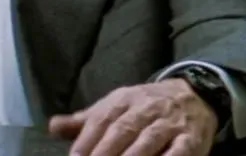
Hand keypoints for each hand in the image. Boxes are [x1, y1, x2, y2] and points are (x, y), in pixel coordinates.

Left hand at [48, 79, 217, 155]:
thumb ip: (85, 121)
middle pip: (122, 130)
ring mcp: (169, 124)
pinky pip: (179, 152)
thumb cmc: (144, 108)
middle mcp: (145, 109)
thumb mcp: (114, 107)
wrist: (192, 95)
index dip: (87, 140)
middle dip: (105, 152)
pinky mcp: (191, 140)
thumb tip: (52, 127)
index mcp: (123, 100)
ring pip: (148, 141)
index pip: (101, 120)